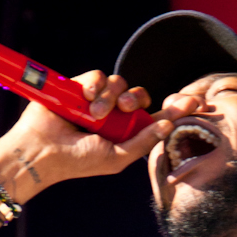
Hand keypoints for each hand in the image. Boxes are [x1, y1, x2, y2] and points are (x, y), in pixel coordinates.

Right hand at [0, 71, 192, 201]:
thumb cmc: (78, 161)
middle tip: (123, 109)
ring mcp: (96, 99)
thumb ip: (143, 142)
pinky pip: (98, 75)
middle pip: (138, 95)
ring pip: (118, 83)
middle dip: (135, 99)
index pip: (156, 117)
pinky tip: (86, 99)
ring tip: (94, 114)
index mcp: (126, 132)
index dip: (175, 108)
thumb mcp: (116, 157)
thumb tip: (169, 125)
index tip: (194, 102)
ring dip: (110, 96)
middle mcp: (113, 114)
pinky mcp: (79, 86)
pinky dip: (95, 84)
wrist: (42, 152)